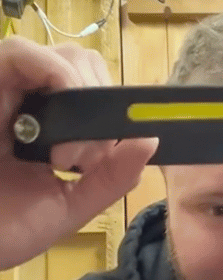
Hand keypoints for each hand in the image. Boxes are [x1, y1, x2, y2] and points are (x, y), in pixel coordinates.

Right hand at [0, 35, 158, 270]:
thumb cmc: (5, 227)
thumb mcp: (69, 205)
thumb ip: (112, 178)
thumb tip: (151, 140)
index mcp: (52, 125)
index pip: (96, 91)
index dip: (112, 111)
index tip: (111, 152)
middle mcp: (30, 100)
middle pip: (86, 66)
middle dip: (100, 108)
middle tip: (80, 161)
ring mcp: (7, 88)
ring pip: (63, 55)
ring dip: (79, 96)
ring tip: (64, 152)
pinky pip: (20, 52)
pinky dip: (51, 76)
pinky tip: (53, 120)